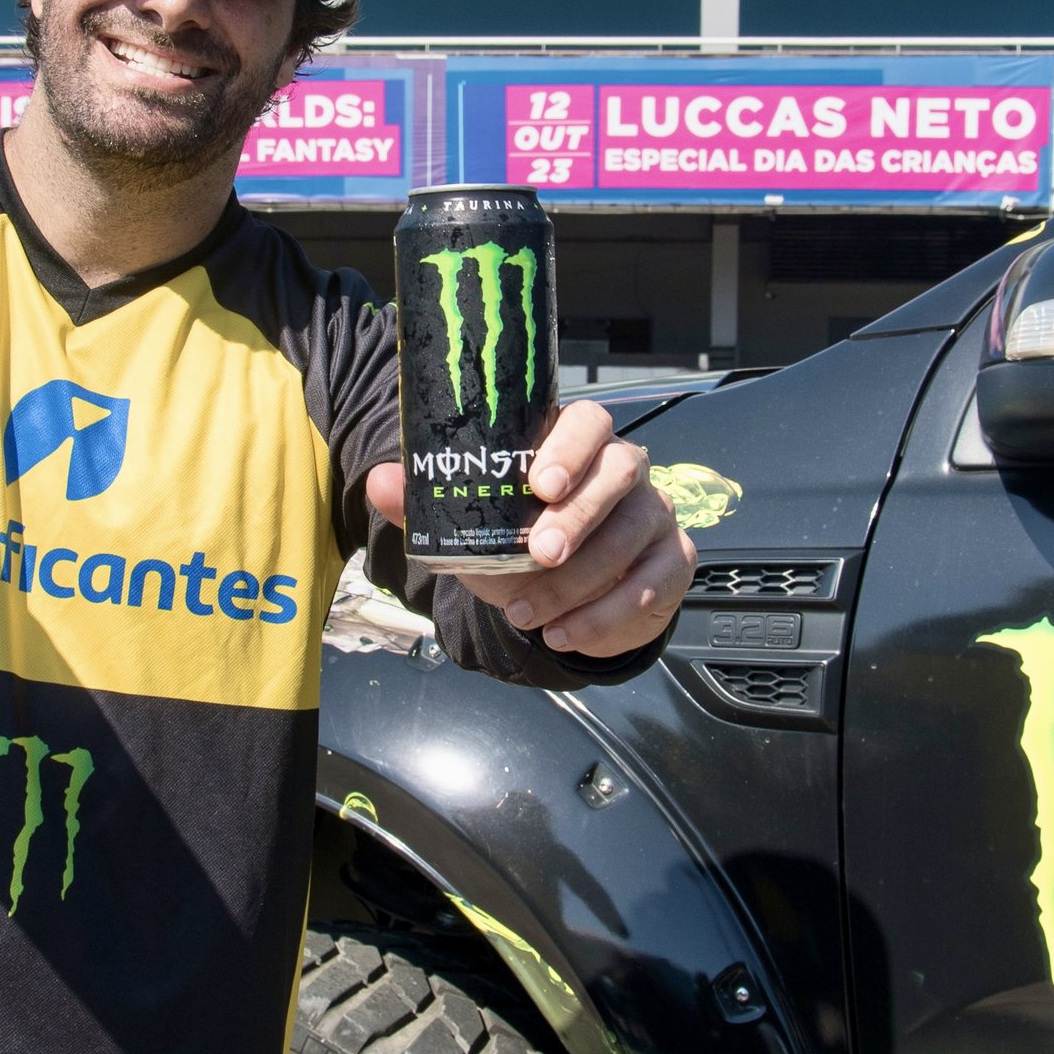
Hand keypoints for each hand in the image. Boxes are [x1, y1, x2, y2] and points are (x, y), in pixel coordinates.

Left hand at [365, 402, 692, 657]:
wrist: (566, 604)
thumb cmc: (520, 550)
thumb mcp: (474, 530)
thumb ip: (428, 505)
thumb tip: (380, 482)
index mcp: (578, 446)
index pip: (590, 420)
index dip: (571, 445)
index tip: (539, 483)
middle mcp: (625, 471)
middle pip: (620, 472)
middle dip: (579, 515)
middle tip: (540, 555)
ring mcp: (655, 514)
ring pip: (631, 536)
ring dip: (579, 582)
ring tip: (528, 614)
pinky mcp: (673, 562)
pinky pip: (651, 586)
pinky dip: (604, 616)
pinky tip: (563, 633)